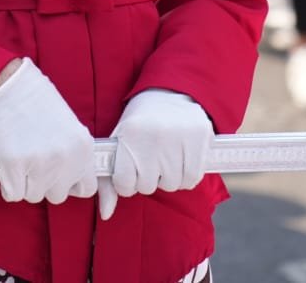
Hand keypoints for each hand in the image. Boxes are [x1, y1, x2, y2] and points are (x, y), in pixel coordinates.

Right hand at [0, 58, 97, 206]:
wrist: (12, 87)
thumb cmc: (39, 104)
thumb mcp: (70, 128)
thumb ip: (74, 156)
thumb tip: (68, 180)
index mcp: (83, 148)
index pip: (87, 188)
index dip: (71, 184)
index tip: (60, 177)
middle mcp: (66, 159)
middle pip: (58, 195)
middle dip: (46, 183)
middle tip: (36, 162)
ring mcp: (40, 164)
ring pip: (34, 196)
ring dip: (26, 183)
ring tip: (22, 158)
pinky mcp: (15, 166)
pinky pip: (12, 194)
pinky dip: (8, 184)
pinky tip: (9, 165)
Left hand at [97, 90, 213, 221]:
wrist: (171, 92)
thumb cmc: (140, 122)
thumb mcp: (119, 142)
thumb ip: (108, 180)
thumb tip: (105, 213)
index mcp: (130, 135)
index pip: (124, 183)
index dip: (127, 181)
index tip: (130, 169)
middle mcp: (155, 136)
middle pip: (148, 186)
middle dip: (147, 178)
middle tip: (149, 159)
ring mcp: (180, 138)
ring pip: (171, 185)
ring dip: (167, 177)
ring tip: (165, 156)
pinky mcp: (200, 139)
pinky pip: (191, 179)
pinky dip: (185, 175)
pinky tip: (180, 159)